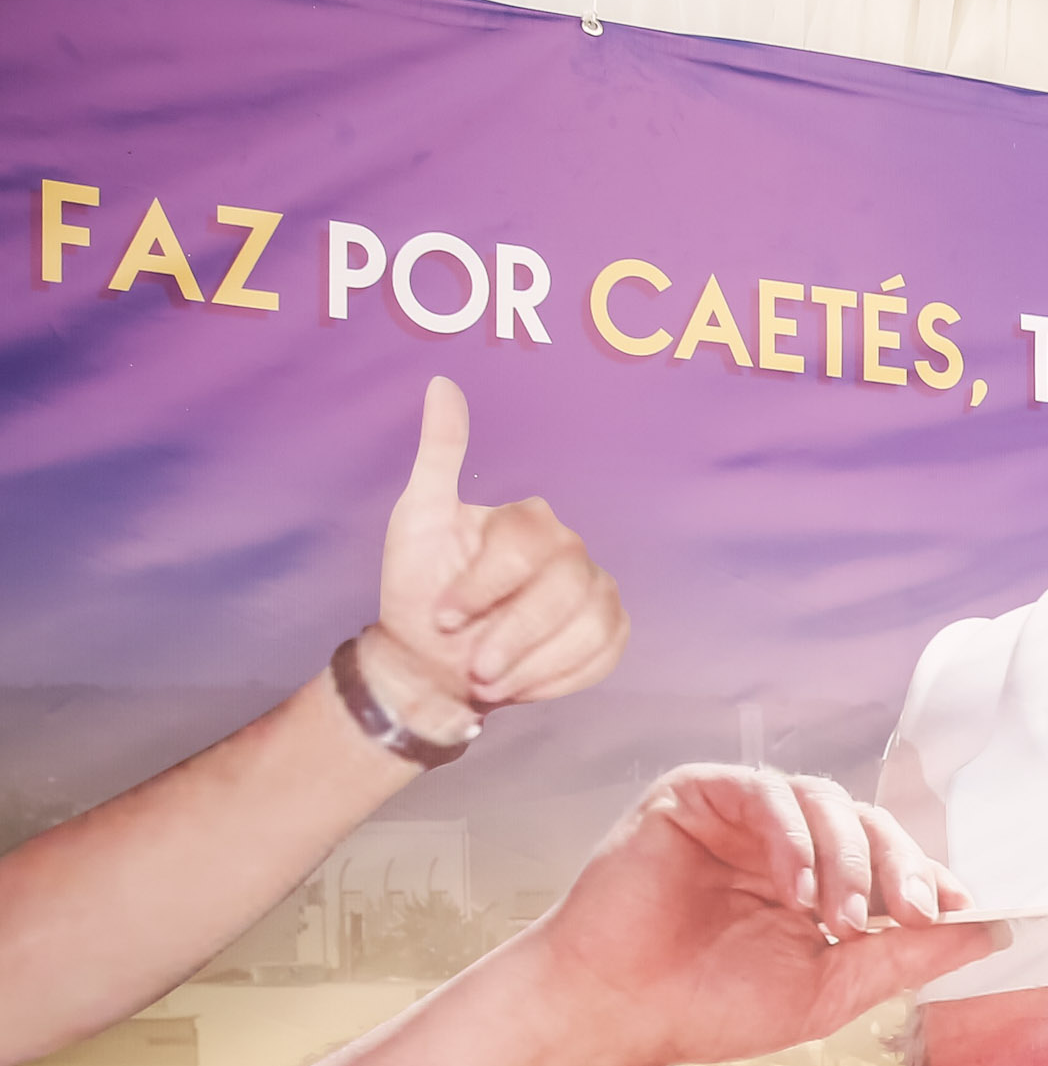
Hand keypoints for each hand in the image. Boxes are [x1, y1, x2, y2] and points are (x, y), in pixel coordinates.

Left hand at [370, 375, 628, 722]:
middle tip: (473, 666)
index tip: (442, 616)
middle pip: (563, 591)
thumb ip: (438, 456)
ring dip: (533, 664)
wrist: (433, 662)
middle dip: (512, 636)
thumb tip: (442, 384)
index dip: (482, 588)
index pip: (524, 547)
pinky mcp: (612, 632)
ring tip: (490, 678)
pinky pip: (604, 655)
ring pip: (588, 627)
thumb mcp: (417, 521)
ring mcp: (598, 591)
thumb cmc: (421, 592)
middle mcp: (572, 550)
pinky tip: (522, 682)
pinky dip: (558, 678)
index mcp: (530, 520)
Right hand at [520, 765, 995, 1065]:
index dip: (932, 880)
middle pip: (870, 823)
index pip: (893, 861)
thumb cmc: (709, 1006)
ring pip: (826, 802)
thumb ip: (905, 956)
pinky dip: (793, 839)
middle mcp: (787, 842)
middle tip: (915, 913)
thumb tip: (992, 932)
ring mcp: (743, 815)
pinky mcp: (696, 794)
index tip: (961, 912)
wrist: (615, 1011)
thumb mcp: (830, 988)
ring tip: (840, 918)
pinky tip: (796, 892)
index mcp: (821, 884)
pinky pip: (764, 794)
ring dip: (849, 859)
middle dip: (901, 868)